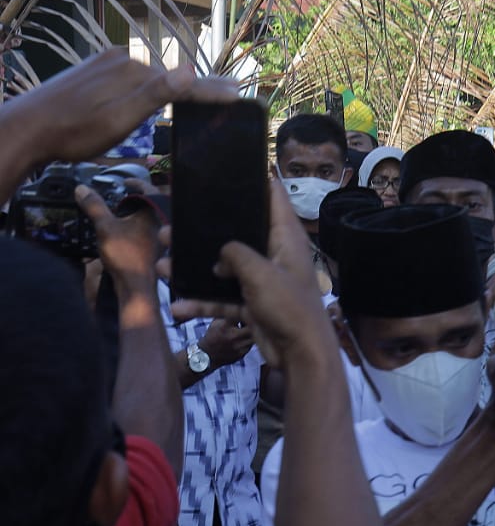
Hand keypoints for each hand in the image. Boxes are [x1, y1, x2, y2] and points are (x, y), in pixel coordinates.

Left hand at [1, 48, 237, 167]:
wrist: (25, 128)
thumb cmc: (74, 131)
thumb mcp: (120, 118)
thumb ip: (156, 94)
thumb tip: (190, 71)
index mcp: (135, 70)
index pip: (184, 81)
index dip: (212, 89)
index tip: (238, 93)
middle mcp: (123, 59)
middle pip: (172, 73)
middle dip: (201, 82)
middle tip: (230, 88)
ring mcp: (107, 62)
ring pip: (153, 72)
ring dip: (178, 81)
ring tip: (201, 88)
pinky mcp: (94, 69)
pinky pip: (135, 72)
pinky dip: (155, 80)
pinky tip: (157, 88)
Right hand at [76, 184, 161, 290]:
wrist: (136, 285)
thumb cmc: (125, 254)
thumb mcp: (105, 226)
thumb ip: (94, 206)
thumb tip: (81, 188)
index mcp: (155, 211)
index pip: (149, 188)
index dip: (136, 182)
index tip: (125, 180)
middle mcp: (162, 221)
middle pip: (151, 202)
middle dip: (137, 197)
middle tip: (122, 194)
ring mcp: (161, 235)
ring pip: (150, 217)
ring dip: (137, 212)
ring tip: (120, 211)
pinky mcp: (156, 247)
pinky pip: (148, 229)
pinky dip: (137, 225)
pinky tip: (125, 231)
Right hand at [171, 179, 332, 369]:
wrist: (301, 354)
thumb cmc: (289, 306)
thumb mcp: (261, 273)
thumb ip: (237, 254)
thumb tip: (221, 253)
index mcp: (285, 237)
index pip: (273, 198)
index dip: (254, 181)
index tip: (226, 171)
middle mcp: (274, 254)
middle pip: (238, 234)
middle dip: (206, 232)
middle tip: (172, 226)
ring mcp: (262, 281)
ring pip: (223, 269)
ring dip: (193, 269)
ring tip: (161, 264)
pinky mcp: (252, 305)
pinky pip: (222, 299)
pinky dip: (201, 303)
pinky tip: (176, 307)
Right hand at [487, 250, 494, 304]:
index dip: (491, 294)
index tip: (487, 307)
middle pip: (492, 282)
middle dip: (486, 296)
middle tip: (482, 311)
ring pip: (491, 280)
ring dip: (486, 292)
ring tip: (484, 308)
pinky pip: (493, 278)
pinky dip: (489, 288)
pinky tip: (487, 300)